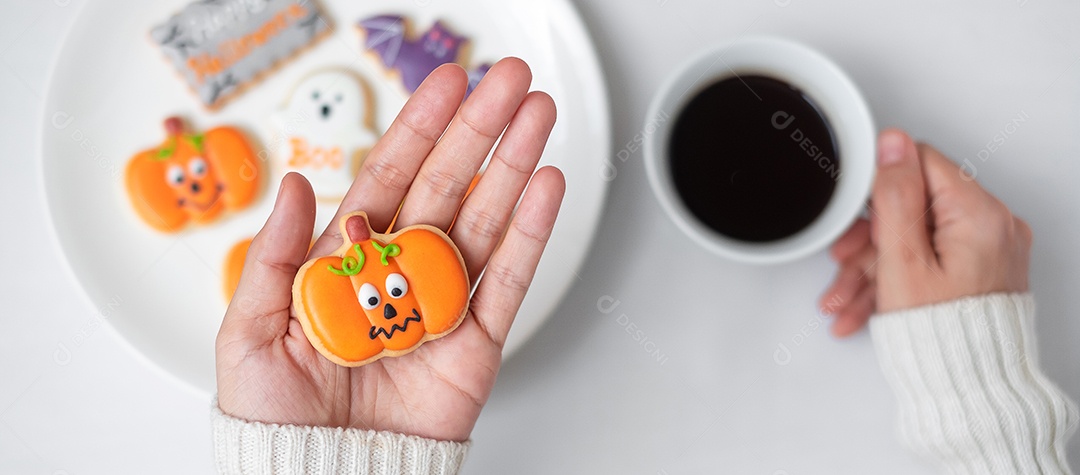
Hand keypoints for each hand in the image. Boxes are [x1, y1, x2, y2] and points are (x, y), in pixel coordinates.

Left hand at [215, 58, 564, 440]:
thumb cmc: (277, 418)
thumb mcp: (250, 331)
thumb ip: (275, 255)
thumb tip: (297, 185)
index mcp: (349, 261)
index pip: (389, 178)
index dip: (420, 128)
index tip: (447, 84)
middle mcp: (402, 273)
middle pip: (448, 186)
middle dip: (479, 129)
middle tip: (508, 80)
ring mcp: (444, 304)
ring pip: (488, 221)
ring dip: (515, 165)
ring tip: (538, 116)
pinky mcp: (478, 344)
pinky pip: (510, 282)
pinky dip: (532, 234)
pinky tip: (545, 187)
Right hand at [822, 129, 1031, 336]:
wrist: (968, 390)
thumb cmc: (940, 336)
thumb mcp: (901, 259)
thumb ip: (894, 196)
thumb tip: (893, 143)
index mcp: (980, 215)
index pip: (920, 165)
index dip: (879, 187)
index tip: (857, 216)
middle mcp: (993, 226)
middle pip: (914, 207)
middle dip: (870, 239)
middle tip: (845, 261)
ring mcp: (988, 250)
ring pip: (916, 239)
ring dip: (874, 267)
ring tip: (846, 297)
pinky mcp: (979, 271)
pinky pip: (930, 260)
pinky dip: (898, 279)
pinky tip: (869, 303)